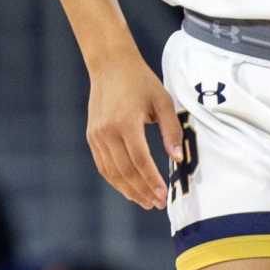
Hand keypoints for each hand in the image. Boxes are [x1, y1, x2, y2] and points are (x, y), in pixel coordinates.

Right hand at [85, 52, 183, 209]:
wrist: (110, 65)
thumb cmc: (141, 82)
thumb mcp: (163, 101)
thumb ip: (171, 130)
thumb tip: (177, 159)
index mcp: (126, 122)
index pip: (140, 160)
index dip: (152, 181)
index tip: (163, 196)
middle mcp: (107, 132)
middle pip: (125, 171)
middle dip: (141, 191)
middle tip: (156, 204)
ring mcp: (96, 135)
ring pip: (112, 172)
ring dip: (128, 190)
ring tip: (144, 201)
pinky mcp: (92, 137)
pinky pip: (103, 165)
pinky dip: (115, 180)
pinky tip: (128, 188)